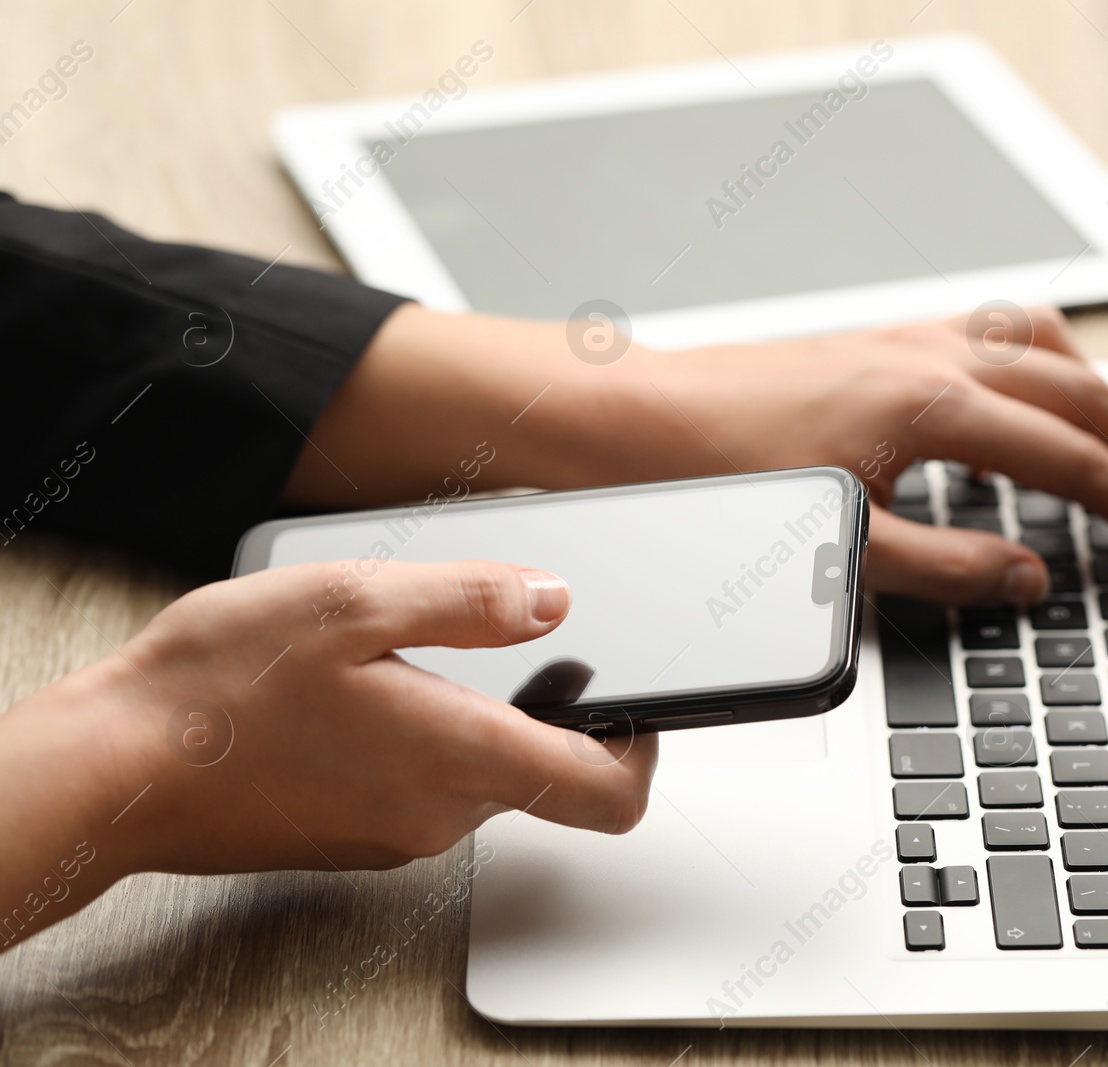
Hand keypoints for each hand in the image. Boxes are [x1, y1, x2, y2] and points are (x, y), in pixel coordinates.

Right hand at [0, 559, 654, 944]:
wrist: (114, 768)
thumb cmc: (220, 687)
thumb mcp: (357, 601)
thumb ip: (473, 601)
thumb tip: (555, 601)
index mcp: (462, 756)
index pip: (607, 796)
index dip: (645, 753)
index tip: (641, 708)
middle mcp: (440, 814)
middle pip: (546, 780)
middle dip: (553, 712)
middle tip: (527, 644)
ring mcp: (394, 835)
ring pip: (481, 779)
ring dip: (480, 717)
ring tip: (420, 650)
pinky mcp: (353, 837)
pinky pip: (423, 791)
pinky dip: (425, 740)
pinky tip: (369, 689)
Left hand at [289, 305, 1107, 605]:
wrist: (620, 421)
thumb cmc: (711, 472)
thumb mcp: (839, 544)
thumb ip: (950, 565)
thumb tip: (1034, 577)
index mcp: (934, 402)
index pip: (1072, 458)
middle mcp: (932, 354)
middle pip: (1080, 396)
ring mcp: (906, 338)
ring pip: (1044, 353)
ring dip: (1105, 400)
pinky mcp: (876, 342)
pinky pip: (993, 333)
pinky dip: (1043, 363)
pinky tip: (1039, 388)